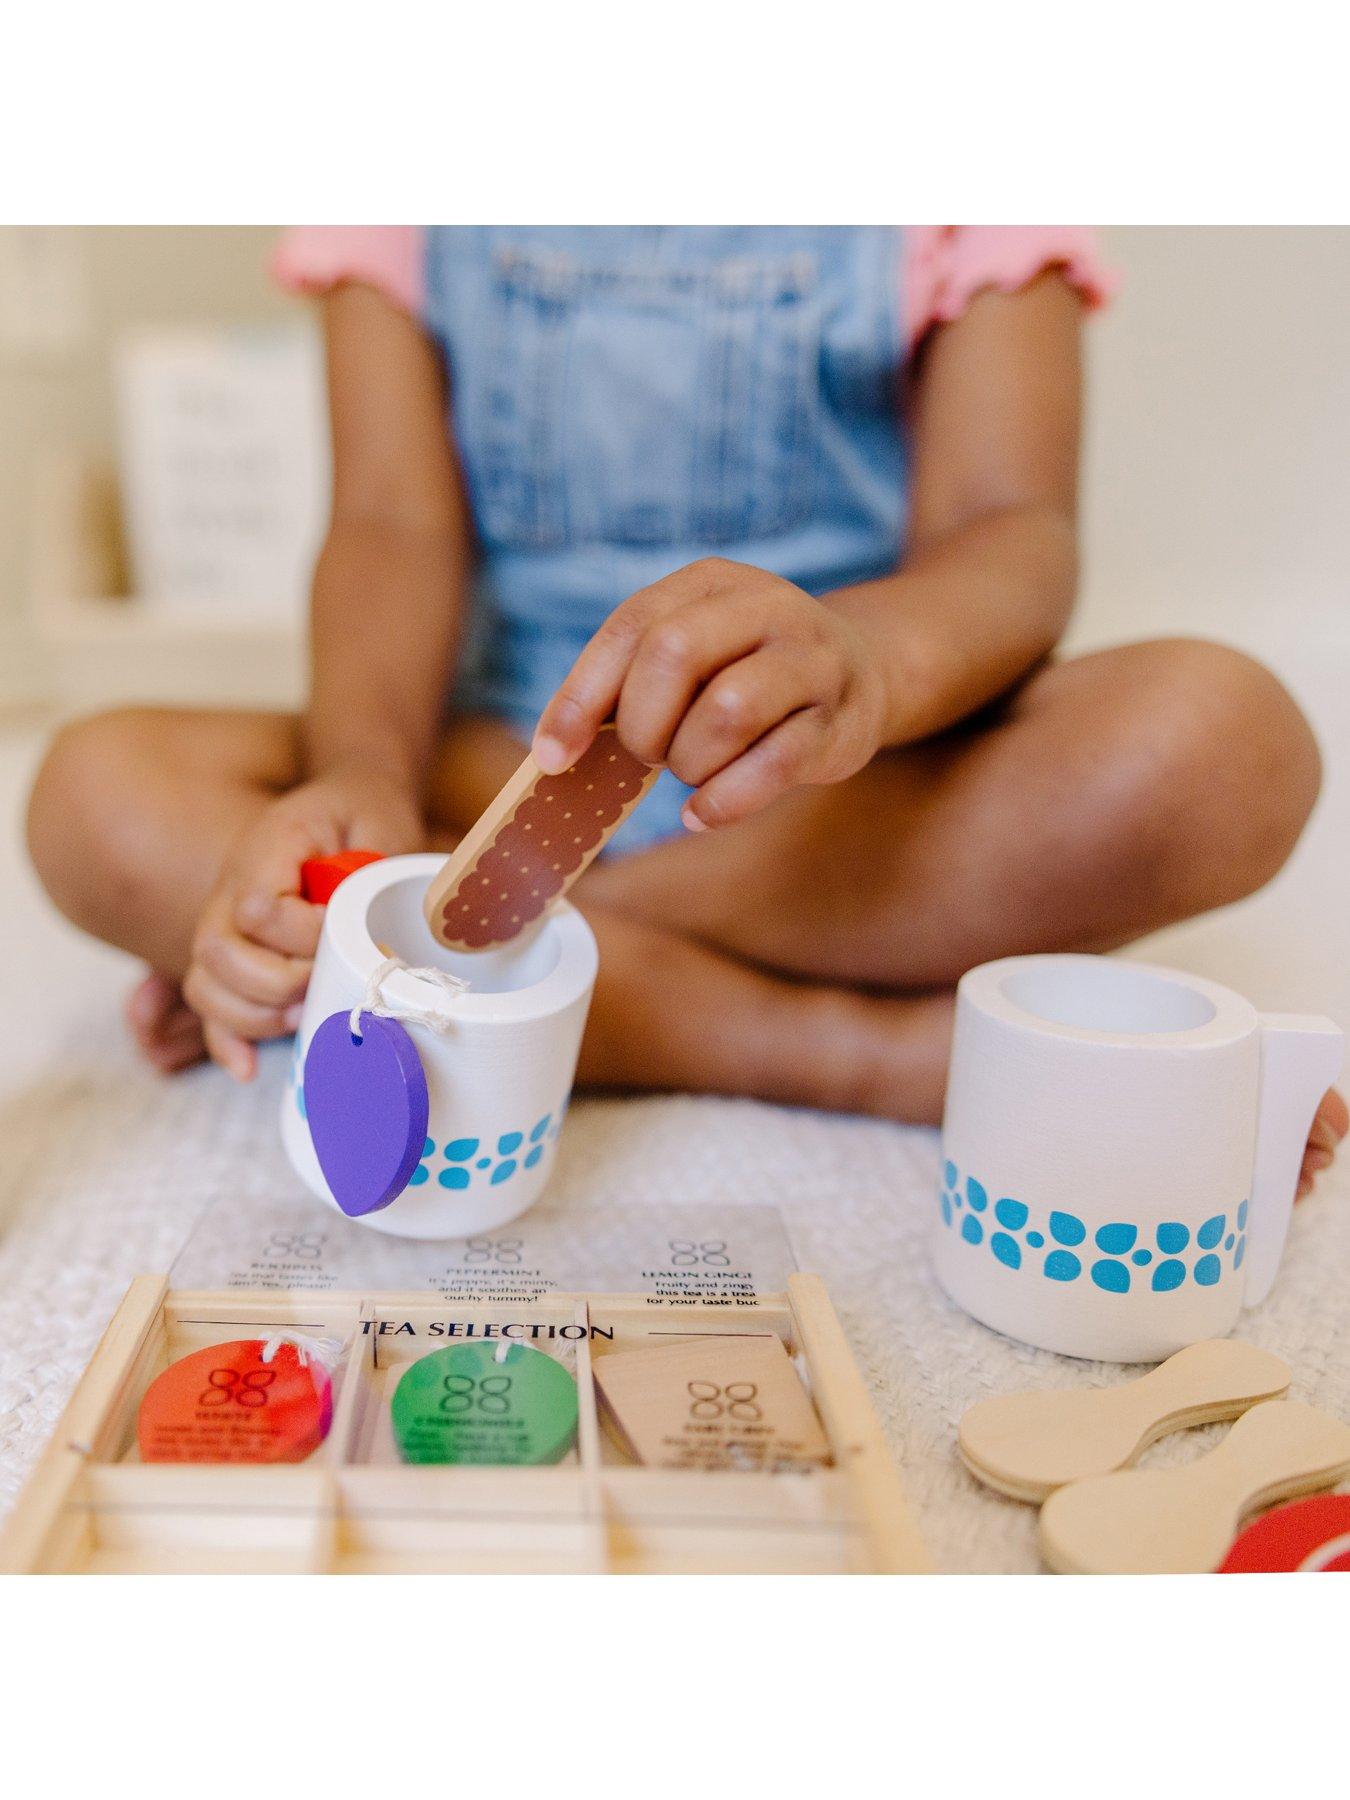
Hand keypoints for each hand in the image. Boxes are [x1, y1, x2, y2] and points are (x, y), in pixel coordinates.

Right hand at [184, 770, 423, 1079]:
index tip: (345, 934)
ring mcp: (225, 922)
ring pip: (205, 984)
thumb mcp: (383, 827)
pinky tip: (248, 1068)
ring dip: (252, 1015)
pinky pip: (210, 1002)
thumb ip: (373, 874)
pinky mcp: (234, 953)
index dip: (301, 935)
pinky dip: (225, 1039)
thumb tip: (370, 942)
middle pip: (216, 952)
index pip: (258, 909)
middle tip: (322, 984)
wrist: (351, 798)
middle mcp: (231, 886)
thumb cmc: (370, 814)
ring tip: (301, 1018)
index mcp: (266, 847)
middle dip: (274, 984)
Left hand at [532, 558, 886, 828]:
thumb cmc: (746, 671)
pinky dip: (725, 800)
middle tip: (649, 755)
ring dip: (689, 760)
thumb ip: (627, 684)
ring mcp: (811, 661)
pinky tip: (703, 813)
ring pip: (728, 709)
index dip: (581, 697)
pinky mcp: (840, 721)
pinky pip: (774, 764)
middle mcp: (766, 607)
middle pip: (675, 654)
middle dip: (643, 724)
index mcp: (711, 583)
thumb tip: (554, 751)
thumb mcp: (690, 654)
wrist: (862, 671)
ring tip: (691, 771)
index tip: (554, 757)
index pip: (630, 628)